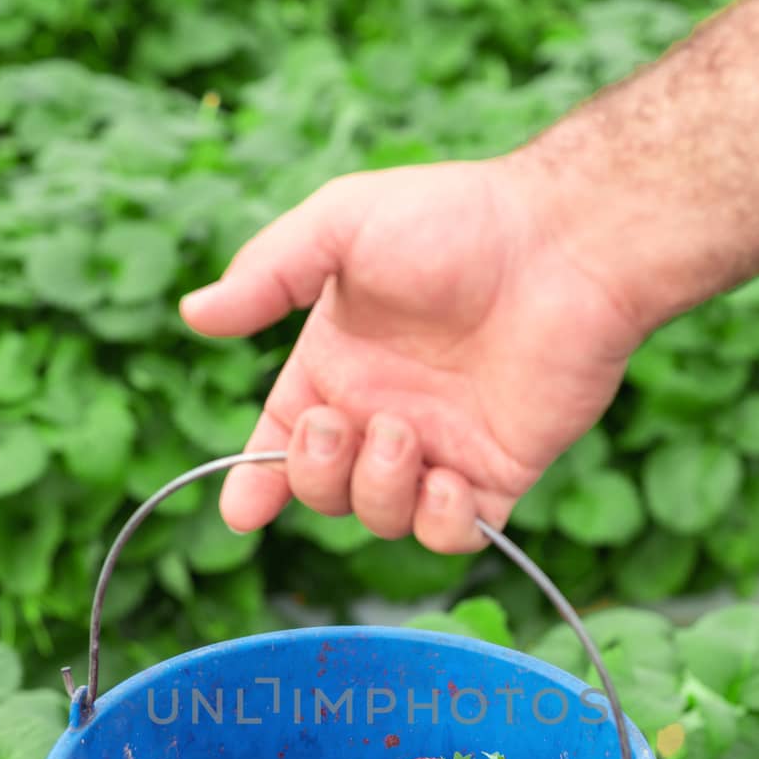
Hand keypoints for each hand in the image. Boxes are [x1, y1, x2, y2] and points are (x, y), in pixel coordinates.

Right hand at [180, 154, 645, 551]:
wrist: (564, 244)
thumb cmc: (458, 221)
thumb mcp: (342, 224)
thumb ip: (267, 273)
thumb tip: (193, 313)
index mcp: (340, 365)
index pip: (282, 441)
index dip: (256, 483)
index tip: (240, 513)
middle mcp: (385, 413)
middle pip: (323, 490)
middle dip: (316, 474)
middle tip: (342, 424)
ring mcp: (441, 449)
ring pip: (381, 520)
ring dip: (375, 492)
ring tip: (402, 434)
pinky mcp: (499, 474)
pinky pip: (453, 537)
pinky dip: (440, 523)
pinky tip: (448, 478)